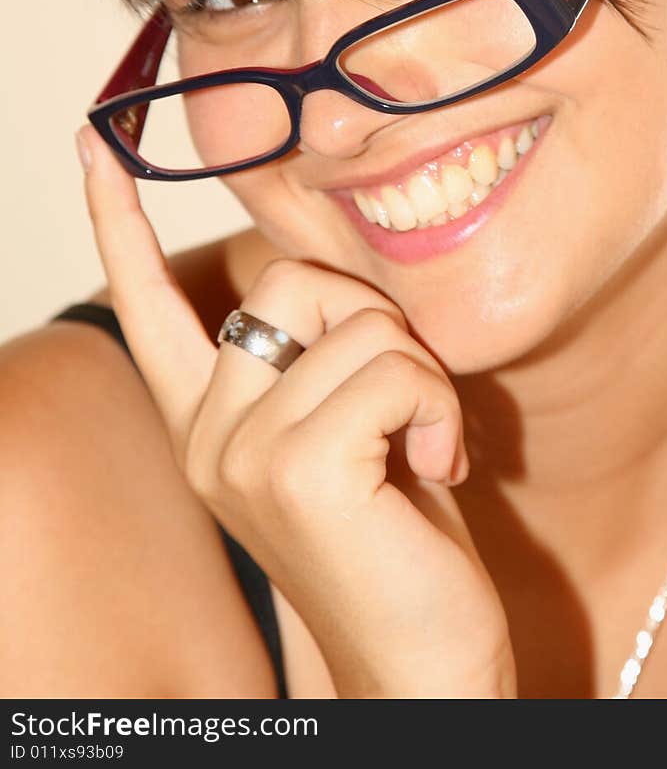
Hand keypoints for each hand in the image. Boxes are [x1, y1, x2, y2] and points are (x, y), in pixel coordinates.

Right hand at [75, 125, 516, 698]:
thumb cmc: (400, 536)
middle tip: (404, 406)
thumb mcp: (349, 426)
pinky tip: (435, 470)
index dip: (119, 220)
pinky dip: (437, 407)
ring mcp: (239, 453)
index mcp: (210, 421)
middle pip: (293, 279)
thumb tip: (328, 278)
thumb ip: (318, 356)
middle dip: (376, 323)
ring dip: (423, 378)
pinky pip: (392, 366)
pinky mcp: (293, 469)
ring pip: (358, 321)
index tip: (95, 144)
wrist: (424, 657)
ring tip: (422, 450)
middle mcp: (206, 434)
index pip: (150, 304)